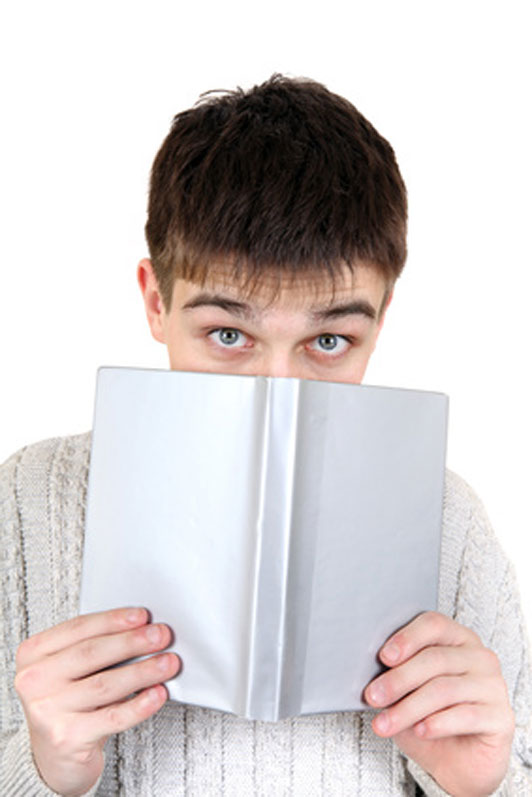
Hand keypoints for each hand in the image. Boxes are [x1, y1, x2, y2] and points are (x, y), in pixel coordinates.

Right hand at [14, 608, 180, 796]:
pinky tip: (158, 694)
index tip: (143, 616)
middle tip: (162, 636)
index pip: (78, 628)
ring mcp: (47, 711)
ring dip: (142, 671)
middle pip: (91, 653)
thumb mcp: (71, 669)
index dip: (113, 620)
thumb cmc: (70, 701)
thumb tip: (144, 629)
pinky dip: (139, 705)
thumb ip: (97, 646)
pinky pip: (112, 717)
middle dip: (132, 642)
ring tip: (168, 663)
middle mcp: (34, 681)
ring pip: (105, 684)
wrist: (55, 757)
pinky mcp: (66, 738)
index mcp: (33, 653)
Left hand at [364, 611, 514, 796]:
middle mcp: (479, 656)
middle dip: (398, 679)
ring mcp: (493, 686)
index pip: (434, 624)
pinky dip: (437, 723)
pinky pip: (465, 716)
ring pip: (444, 689)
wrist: (458, 763)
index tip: (383, 657)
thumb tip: (369, 669)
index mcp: (457, 638)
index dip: (407, 638)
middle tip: (372, 696)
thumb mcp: (406, 693)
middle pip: (435, 659)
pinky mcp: (501, 717)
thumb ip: (395, 674)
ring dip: (408, 708)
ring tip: (385, 723)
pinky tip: (419, 730)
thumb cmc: (429, 717)